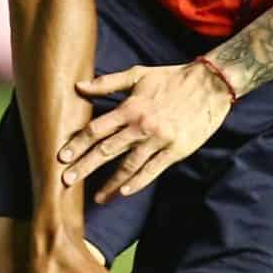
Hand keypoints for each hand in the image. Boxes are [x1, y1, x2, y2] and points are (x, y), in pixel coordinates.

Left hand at [58, 61, 234, 204]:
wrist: (211, 84)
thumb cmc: (171, 78)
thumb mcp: (138, 75)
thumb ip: (107, 83)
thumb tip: (78, 86)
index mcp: (130, 108)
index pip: (96, 129)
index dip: (77, 143)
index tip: (61, 157)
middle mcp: (141, 126)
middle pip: (107, 150)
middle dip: (85, 166)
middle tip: (66, 180)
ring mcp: (159, 140)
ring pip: (129, 165)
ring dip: (110, 183)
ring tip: (97, 197)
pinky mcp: (176, 151)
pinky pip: (153, 170)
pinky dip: (138, 182)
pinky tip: (125, 192)